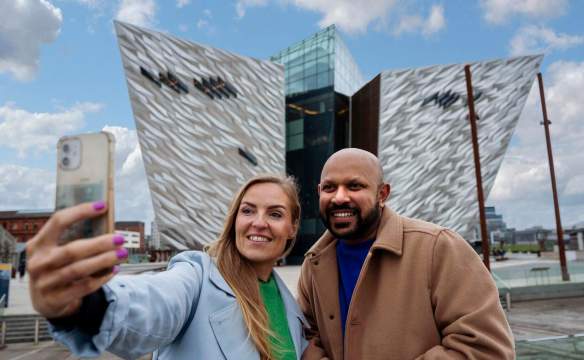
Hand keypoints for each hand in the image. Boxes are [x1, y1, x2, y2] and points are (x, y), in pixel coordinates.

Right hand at [27, 201, 127, 318]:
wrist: (44, 300)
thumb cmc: (57, 267)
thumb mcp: (56, 251)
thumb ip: (73, 239)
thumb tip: (107, 225)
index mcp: (38, 244)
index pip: (57, 221)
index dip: (80, 212)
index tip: (102, 206)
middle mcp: (38, 262)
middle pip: (72, 250)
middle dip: (100, 244)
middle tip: (120, 238)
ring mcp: (44, 282)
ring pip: (79, 269)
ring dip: (104, 260)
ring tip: (123, 254)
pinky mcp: (55, 299)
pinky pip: (84, 287)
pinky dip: (102, 278)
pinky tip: (114, 270)